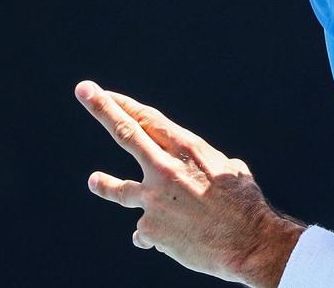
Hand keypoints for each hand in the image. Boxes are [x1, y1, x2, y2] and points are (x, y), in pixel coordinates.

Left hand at [75, 80, 303, 286]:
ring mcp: (154, 200)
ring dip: (105, 184)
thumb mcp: (228, 170)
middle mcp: (165, 170)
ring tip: (94, 180)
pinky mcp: (151, 229)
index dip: (124, 105)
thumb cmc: (246, 205)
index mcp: (187, 150)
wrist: (250, 244)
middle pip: (126, 132)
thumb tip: (193, 170)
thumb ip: (202, 164)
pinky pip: (145, 229)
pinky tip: (163, 238)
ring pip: (119, 189)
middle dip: (102, 109)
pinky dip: (153, 232)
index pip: (148, 120)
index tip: (104, 93)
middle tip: (83, 89)